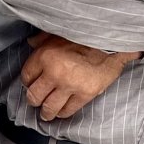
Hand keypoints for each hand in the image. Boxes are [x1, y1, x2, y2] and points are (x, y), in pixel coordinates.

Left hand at [21, 33, 140, 121]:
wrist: (117, 38)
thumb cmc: (86, 34)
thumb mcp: (61, 32)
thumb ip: (44, 39)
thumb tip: (31, 43)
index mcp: (46, 55)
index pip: (26, 77)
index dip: (29, 82)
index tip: (33, 83)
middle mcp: (56, 72)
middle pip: (34, 97)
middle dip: (35, 99)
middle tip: (39, 100)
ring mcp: (70, 84)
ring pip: (48, 108)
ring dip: (46, 111)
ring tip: (48, 112)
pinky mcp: (86, 93)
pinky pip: (68, 110)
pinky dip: (64, 112)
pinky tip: (62, 109)